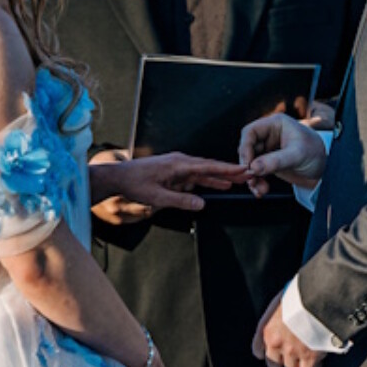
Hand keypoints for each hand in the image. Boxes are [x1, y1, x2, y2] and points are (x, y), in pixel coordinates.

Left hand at [89, 150, 249, 224]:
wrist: (119, 176)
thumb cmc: (135, 183)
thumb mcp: (157, 196)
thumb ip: (181, 200)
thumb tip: (202, 204)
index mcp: (179, 165)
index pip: (208, 167)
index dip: (227, 169)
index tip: (243, 169)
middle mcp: (181, 162)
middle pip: (210, 167)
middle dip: (229, 172)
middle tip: (247, 175)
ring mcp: (178, 166)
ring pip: (204, 172)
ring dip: (219, 177)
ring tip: (237, 181)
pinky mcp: (174, 172)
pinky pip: (195, 176)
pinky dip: (207, 180)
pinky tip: (216, 185)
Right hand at [238, 108, 329, 197]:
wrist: (325, 167)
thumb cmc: (315, 153)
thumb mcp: (297, 155)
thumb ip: (275, 161)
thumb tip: (253, 168)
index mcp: (276, 124)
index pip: (251, 132)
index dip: (245, 148)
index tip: (247, 165)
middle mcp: (269, 134)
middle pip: (247, 148)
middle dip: (248, 166)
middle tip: (251, 180)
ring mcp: (268, 149)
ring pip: (250, 162)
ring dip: (252, 177)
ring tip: (259, 190)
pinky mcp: (269, 162)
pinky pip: (256, 171)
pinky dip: (257, 182)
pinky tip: (261, 191)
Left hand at [252, 289, 324, 366]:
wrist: (319, 294)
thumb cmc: (302, 292)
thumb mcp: (283, 299)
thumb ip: (280, 315)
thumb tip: (286, 319)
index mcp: (266, 327)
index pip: (258, 351)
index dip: (269, 352)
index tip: (278, 350)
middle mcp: (276, 342)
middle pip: (274, 365)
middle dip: (284, 360)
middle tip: (296, 352)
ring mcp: (292, 351)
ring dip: (300, 364)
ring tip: (310, 354)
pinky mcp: (309, 357)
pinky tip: (318, 360)